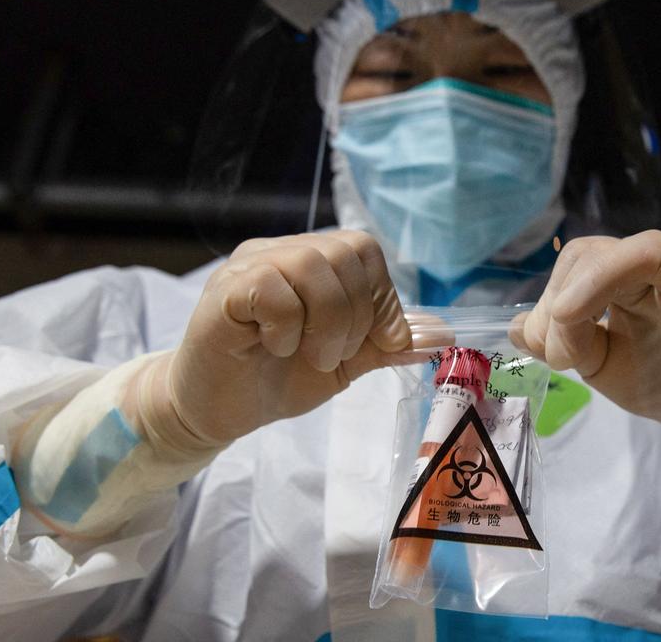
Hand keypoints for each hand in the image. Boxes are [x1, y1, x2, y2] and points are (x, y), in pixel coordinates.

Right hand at [140, 231, 412, 448]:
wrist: (215, 411)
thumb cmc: (277, 378)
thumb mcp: (344, 361)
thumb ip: (386, 343)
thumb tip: (445, 334)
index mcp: (310, 260)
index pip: (363, 250)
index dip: (381, 297)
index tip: (379, 342)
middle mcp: (279, 252)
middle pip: (344, 251)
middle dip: (357, 314)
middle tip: (335, 355)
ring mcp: (249, 266)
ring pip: (311, 265)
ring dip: (326, 322)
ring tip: (311, 356)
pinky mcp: (224, 292)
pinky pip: (271, 289)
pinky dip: (287, 327)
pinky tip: (274, 348)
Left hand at [515, 229, 660, 472]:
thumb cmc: (655, 380)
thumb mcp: (597, 362)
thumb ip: (560, 341)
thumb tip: (515, 328)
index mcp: (622, 281)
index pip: (579, 262)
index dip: (551, 297)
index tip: (544, 347)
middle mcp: (655, 273)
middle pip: (601, 253)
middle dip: (566, 298)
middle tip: (563, 357)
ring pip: (646, 253)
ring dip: (599, 285)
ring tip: (577, 346)